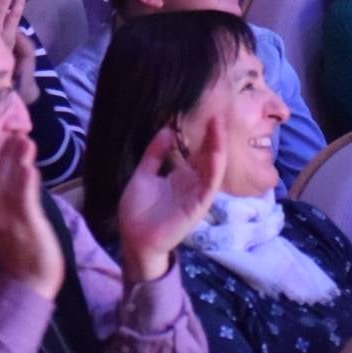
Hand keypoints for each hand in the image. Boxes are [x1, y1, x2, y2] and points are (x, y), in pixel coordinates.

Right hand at [0, 135, 65, 297]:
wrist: (29, 283)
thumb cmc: (19, 251)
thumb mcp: (4, 224)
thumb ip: (3, 202)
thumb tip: (5, 178)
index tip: (3, 135)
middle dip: (5, 153)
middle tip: (13, 129)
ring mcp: (10, 220)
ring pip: (11, 185)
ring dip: (16, 161)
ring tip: (22, 139)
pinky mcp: (27, 226)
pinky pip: (24, 202)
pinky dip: (25, 183)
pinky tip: (29, 167)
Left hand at [115, 120, 224, 282]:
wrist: (133, 238)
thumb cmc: (138, 211)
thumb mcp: (144, 174)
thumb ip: (155, 154)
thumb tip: (166, 129)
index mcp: (182, 178)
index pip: (198, 153)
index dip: (204, 135)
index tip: (208, 115)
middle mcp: (193, 185)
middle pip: (208, 157)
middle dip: (214, 136)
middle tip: (217, 114)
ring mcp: (197, 196)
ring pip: (213, 169)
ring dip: (217, 147)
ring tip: (218, 126)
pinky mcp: (197, 207)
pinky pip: (209, 186)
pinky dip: (213, 169)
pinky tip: (216, 153)